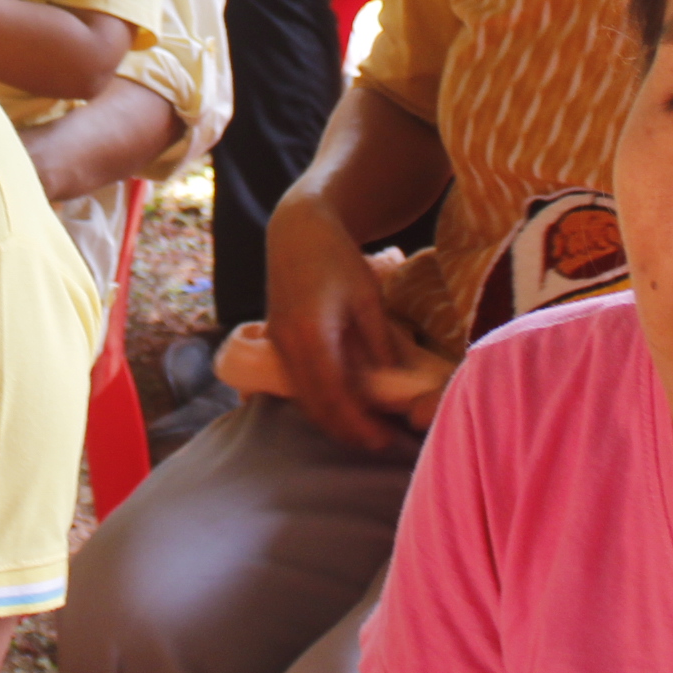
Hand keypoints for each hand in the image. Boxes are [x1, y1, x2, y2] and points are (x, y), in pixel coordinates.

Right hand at [263, 187, 418, 451]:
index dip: (359, 424)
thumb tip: (396, 385)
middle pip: (315, 406)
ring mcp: (277, 345)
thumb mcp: (367, 298)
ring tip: (365, 429)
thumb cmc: (336, 257)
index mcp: (310, 334)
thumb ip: (379, 343)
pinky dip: (318, 401)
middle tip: (379, 443)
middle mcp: (287, 345)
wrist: (296, 230)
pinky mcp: (275, 342)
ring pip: (303, 398)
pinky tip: (342, 405)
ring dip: (331, 419)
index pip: (334, 396)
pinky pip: (296, 384)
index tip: (385, 439)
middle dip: (346, 430)